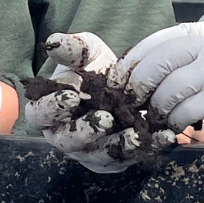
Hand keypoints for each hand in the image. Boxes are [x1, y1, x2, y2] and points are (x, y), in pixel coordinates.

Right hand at [30, 31, 174, 172]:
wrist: (123, 83)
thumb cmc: (95, 68)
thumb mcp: (85, 53)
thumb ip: (70, 49)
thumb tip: (52, 42)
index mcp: (48, 111)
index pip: (40, 113)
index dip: (53, 107)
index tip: (72, 96)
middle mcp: (64, 136)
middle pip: (69, 141)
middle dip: (87, 131)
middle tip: (106, 118)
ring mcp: (89, 152)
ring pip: (100, 155)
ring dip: (119, 146)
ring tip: (135, 134)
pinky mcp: (115, 159)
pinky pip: (129, 158)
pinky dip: (147, 147)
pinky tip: (163, 136)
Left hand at [116, 17, 203, 138]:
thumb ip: (201, 54)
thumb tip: (160, 70)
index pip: (162, 39)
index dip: (135, 60)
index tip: (123, 78)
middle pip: (158, 59)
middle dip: (137, 83)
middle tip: (131, 101)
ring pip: (168, 87)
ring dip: (156, 107)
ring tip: (158, 118)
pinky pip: (185, 110)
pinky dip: (174, 121)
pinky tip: (177, 128)